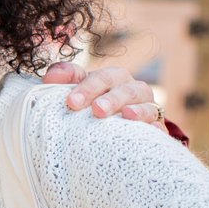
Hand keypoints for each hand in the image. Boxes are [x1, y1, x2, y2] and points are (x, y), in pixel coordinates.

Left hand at [42, 63, 164, 130]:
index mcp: (111, 78)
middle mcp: (130, 88)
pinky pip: (158, 123)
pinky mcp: (156, 126)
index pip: (101, 77)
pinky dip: (152, 123)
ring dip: (135, 108)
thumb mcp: (78, 92)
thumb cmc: (93, 106)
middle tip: (96, 110)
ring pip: (144, 102)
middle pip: (123, 88)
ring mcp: (146, 106)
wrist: (120, 131)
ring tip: (125, 114)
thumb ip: (65, 80)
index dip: (86, 87)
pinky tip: (146, 127)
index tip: (71, 102)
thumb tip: (50, 76)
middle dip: (110, 98)